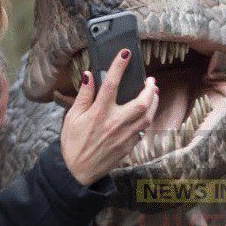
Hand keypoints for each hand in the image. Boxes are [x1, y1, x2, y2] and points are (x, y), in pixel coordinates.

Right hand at [57, 49, 158, 185]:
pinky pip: (143, 129)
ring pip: (148, 116)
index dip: (119, 66)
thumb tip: (89, 76)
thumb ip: (83, 95)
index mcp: (99, 113)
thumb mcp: (72, 117)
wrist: (77, 171)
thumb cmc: (72, 143)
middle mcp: (115, 123)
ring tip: (153, 93)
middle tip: (151, 80)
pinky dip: (147, 118)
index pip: (111, 84)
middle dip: (150, 88)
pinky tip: (146, 112)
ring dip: (154, 102)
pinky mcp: (129, 146)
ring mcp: (125, 136)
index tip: (125, 53)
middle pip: (142, 102)